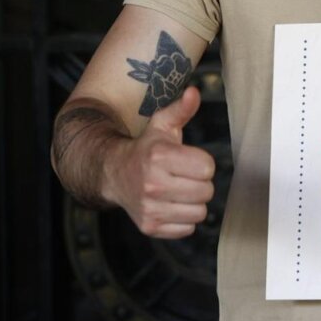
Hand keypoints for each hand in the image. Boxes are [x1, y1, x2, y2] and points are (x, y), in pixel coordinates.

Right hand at [103, 87, 214, 238]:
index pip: (207, 168)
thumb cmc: (146, 148)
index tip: (188, 160)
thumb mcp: (162, 126)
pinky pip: (188, 228)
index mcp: (159, 157)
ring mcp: (149, 208)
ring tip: (177, 191)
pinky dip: (183, 219)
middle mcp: (152, 184)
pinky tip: (170, 205)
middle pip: (206, 191)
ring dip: (193, 202)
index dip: (202, 163)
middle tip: (183, 176)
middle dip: (199, 183)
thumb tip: (194, 92)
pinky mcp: (149, 227)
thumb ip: (181, 110)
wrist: (113, 173)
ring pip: (200, 212)